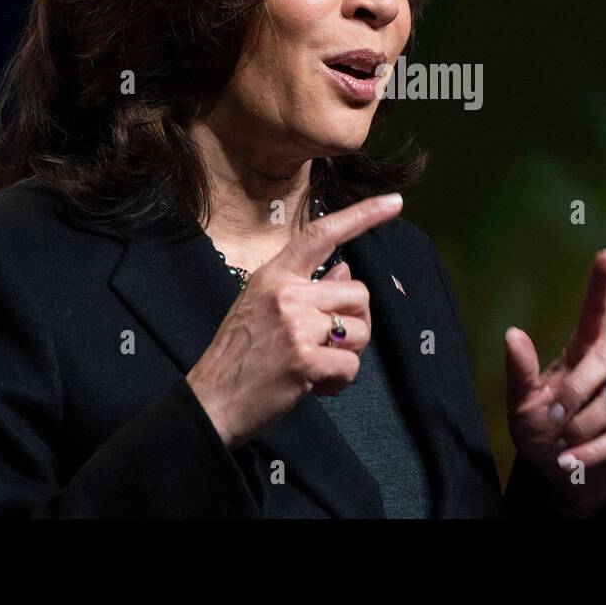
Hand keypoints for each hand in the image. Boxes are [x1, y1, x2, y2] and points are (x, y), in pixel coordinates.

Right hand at [185, 192, 403, 450]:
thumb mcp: (263, 307)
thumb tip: (346, 268)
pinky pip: (351, 366)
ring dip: (347, 354)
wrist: (211, 402)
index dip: (362, 215)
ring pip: (360, 330)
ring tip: (316, 366)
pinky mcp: (304, 361)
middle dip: (355, 322)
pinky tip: (314, 386)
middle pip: (358, 292)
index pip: (321, 234)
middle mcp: (285, 294)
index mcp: (273, 276)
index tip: (394, 202)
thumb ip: (306, 286)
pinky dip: (339, 382)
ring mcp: (295, 326)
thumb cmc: (239, 356)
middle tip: (329, 344)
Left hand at [504, 249, 605, 516]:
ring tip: (564, 443)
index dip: (601, 285)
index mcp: (584, 350)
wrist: (563, 472)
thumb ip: (520, 371)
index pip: (596, 313)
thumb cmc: (541, 430)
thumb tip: (512, 333)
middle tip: (550, 426)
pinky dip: (591, 453)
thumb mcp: (521, 402)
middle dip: (565, 404)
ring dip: (577, 433)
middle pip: (595, 371)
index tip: (605, 256)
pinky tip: (571, 461)